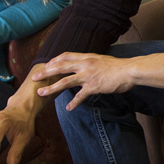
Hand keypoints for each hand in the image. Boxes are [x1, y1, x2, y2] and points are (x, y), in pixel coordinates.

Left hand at [34, 51, 163, 111]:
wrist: (130, 71)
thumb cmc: (119, 67)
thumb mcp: (102, 60)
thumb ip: (92, 62)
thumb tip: (87, 66)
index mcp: (87, 57)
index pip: (66, 56)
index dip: (54, 61)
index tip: (46, 65)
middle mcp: (85, 64)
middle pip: (60, 67)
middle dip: (45, 73)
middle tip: (34, 78)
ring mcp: (88, 75)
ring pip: (65, 81)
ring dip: (51, 88)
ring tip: (41, 93)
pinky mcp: (93, 86)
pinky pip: (80, 96)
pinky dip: (74, 102)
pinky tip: (69, 108)